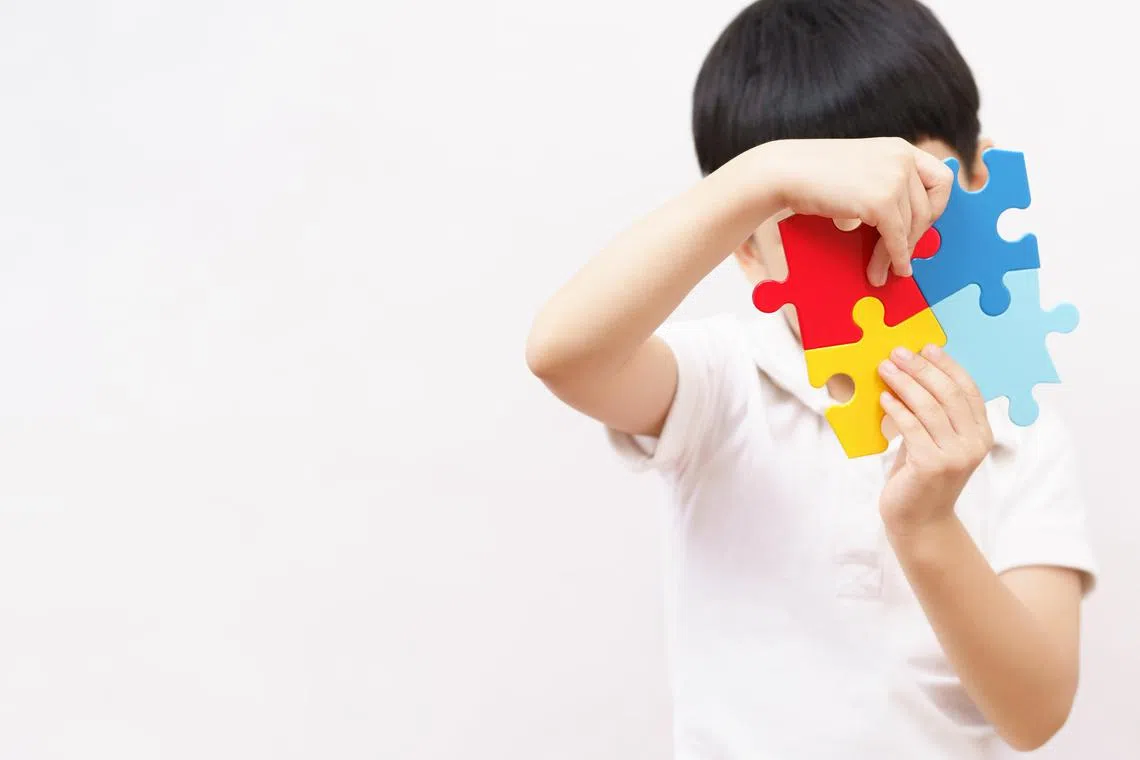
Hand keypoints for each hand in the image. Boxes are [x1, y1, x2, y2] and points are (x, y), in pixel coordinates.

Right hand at [760, 137, 953, 285]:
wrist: (786, 171)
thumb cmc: (814, 174)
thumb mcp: (860, 169)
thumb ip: (883, 185)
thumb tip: (900, 224)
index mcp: (900, 149)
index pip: (941, 179)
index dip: (937, 206)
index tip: (923, 224)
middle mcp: (903, 160)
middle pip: (929, 209)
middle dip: (917, 237)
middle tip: (903, 255)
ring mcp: (894, 179)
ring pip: (911, 227)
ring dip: (898, 254)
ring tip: (884, 270)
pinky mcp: (880, 201)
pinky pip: (897, 238)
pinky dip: (894, 257)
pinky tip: (889, 268)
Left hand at [876, 344, 993, 537]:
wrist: (919, 521)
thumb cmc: (921, 476)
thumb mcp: (934, 440)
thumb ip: (932, 414)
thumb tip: (911, 371)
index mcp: (981, 434)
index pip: (968, 389)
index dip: (948, 365)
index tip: (926, 347)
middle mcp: (974, 444)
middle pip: (949, 393)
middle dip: (922, 368)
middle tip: (898, 353)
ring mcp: (955, 456)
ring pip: (929, 407)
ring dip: (905, 383)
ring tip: (885, 368)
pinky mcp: (932, 465)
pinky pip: (912, 427)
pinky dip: (896, 408)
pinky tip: (884, 397)